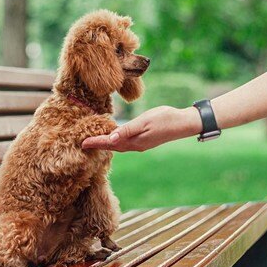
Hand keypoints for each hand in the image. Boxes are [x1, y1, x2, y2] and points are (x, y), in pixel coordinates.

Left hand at [81, 106, 201, 151]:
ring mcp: (141, 144)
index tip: (82, 143)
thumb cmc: (164, 119)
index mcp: (134, 142)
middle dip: (98, 145)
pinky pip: (125, 143)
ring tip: (95, 142)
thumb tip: (111, 139)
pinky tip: (114, 137)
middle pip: (112, 147)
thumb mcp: (144, 121)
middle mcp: (136, 146)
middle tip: (83, 143)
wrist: (184, 123)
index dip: (96, 142)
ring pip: (119, 146)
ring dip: (106, 144)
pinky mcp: (145, 140)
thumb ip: (127, 130)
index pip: (110, 143)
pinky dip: (116, 141)